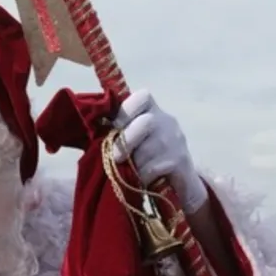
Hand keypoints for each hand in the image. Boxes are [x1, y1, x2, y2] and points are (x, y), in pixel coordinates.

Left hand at [109, 89, 207, 212]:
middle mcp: (166, 120)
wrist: (180, 177)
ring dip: (134, 163)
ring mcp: (176, 140)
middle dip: (127, 141)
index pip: (143, 96)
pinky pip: (154, 167)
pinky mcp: (181, 160)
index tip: (115, 125)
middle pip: (146, 123)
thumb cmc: (148, 154)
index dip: (126, 109)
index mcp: (152, 110)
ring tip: (131, 171)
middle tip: (116, 156)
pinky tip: (142, 179)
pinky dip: (142, 176)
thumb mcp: (134, 137)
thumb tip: (94, 127)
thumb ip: (118, 130)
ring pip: (148, 149)